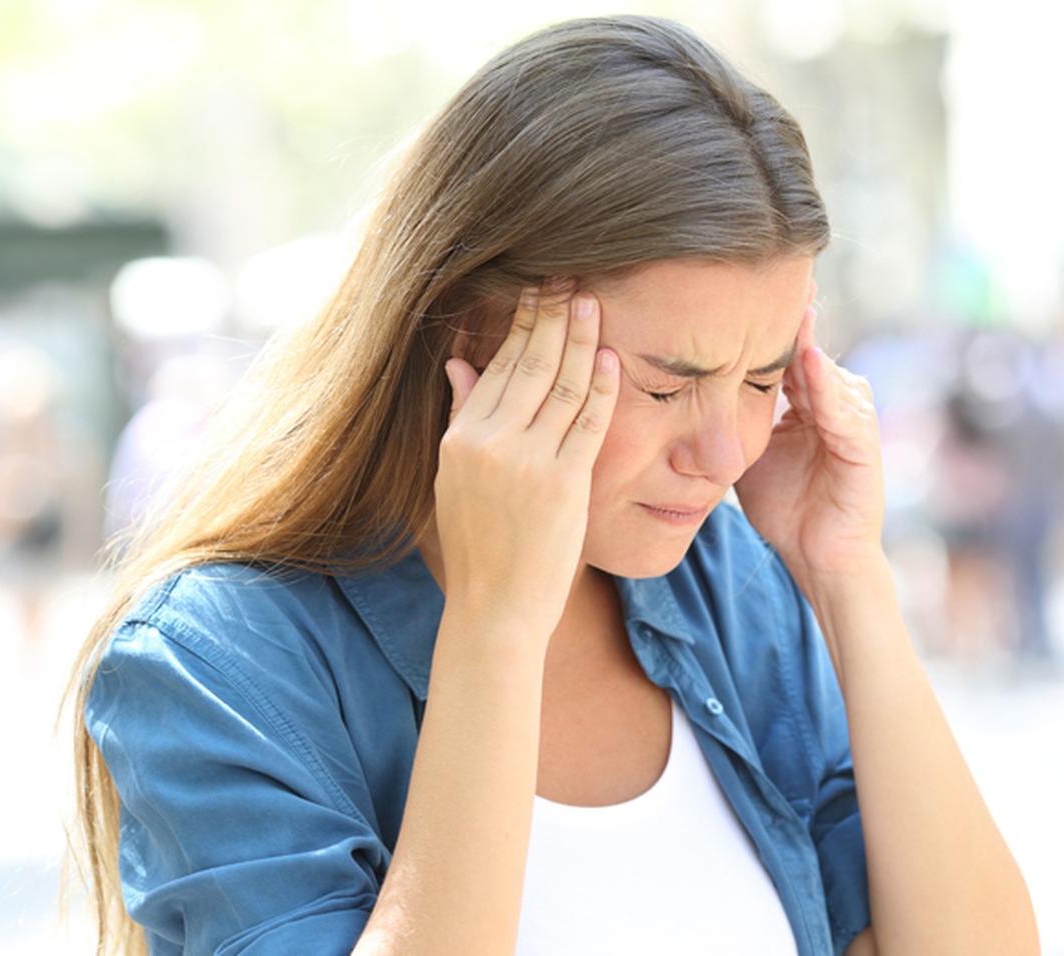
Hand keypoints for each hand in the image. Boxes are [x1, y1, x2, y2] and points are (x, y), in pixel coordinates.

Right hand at [435, 277, 619, 639]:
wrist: (496, 606)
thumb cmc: (479, 545)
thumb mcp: (454, 479)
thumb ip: (462, 418)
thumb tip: (458, 363)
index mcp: (460, 439)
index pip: (496, 367)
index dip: (519, 325)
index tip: (535, 291)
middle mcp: (491, 443)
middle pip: (529, 365)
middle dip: (550, 316)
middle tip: (568, 276)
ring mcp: (529, 462)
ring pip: (561, 385)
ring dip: (579, 338)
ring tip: (591, 300)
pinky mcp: (565, 483)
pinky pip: (587, 422)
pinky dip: (601, 386)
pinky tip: (609, 355)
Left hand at [733, 301, 884, 581]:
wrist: (817, 555)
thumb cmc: (783, 507)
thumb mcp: (747, 454)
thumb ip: (726, 422)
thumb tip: (680, 395)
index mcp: (804, 402)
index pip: (781, 354)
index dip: (760, 326)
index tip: (734, 288)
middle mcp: (832, 403)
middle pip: (807, 353)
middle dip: (789, 319)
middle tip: (770, 275)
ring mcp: (851, 422)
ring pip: (825, 374)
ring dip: (807, 343)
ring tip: (790, 307)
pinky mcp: (864, 447)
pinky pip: (844, 411)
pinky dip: (826, 387)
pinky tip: (809, 363)